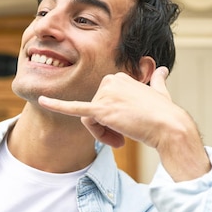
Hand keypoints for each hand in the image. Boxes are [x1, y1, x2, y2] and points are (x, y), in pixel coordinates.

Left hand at [38, 67, 210, 180]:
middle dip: (104, 128)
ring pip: (90, 120)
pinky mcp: (102, 110)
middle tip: (121, 139)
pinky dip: (57, 105)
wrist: (169, 127)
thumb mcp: (160, 92)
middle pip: (94, 111)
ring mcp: (105, 94)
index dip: (111, 119)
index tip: (128, 128)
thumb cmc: (165, 114)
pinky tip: (42, 100)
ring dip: (102, 135)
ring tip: (120, 141)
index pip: (102, 101)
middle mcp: (111, 81)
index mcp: (120, 77)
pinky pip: (75, 109)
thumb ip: (157, 81)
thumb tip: (161, 71)